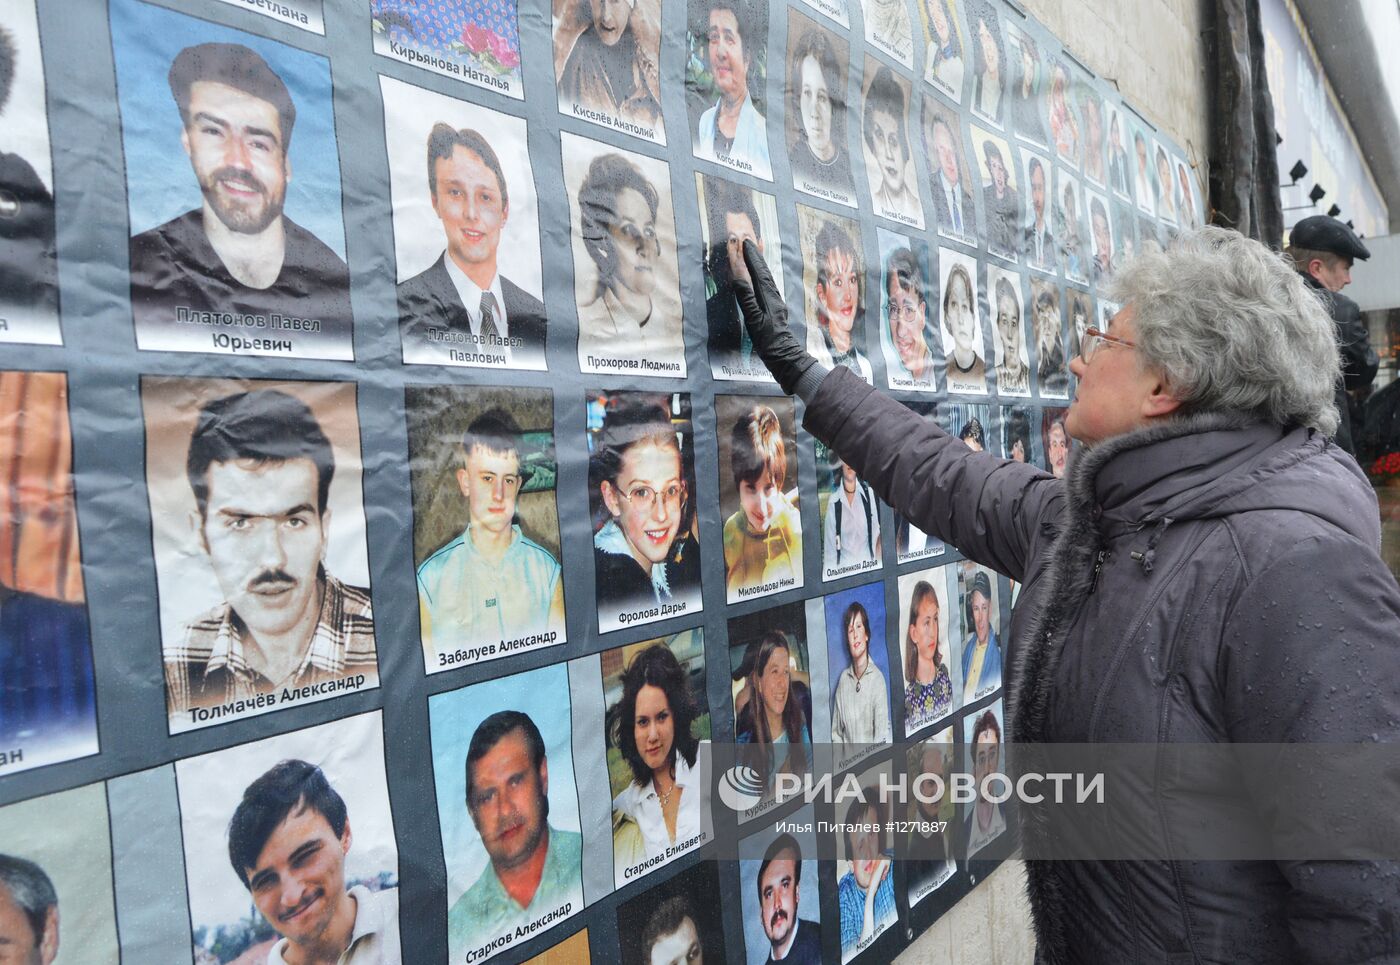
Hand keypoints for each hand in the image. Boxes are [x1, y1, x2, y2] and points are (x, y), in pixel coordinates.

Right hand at [733, 240, 817, 395]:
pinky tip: (759, 278)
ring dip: (759, 264)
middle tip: (748, 241)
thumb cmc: (768, 341)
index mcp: (768, 297)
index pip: (758, 272)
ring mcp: (775, 302)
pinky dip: (761, 276)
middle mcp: (773, 296)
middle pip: (764, 271)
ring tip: (754, 252)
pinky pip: (766, 286)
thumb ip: (747, 299)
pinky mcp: (774, 309)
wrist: (784, 356)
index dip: (751, 257)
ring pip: (766, 278)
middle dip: (755, 256)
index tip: (744, 242)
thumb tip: (739, 279)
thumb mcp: (754, 320)